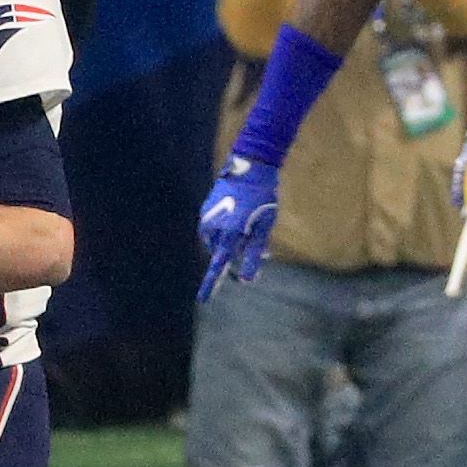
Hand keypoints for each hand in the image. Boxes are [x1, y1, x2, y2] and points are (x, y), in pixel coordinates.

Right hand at [195, 152, 281, 299]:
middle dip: (236, 256)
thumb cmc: (262, 197)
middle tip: (259, 250)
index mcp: (229, 233)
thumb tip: (249, 279)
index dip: (211, 284)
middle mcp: (214, 227)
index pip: (218, 266)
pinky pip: (214, 229)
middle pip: (221, 254)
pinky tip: (242, 220)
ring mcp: (208, 217)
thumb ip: (254, 253)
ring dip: (231, 243)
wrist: (249, 165)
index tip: (202, 300)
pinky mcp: (206, 208)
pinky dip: (226, 231)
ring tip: (252, 230)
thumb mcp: (264, 227)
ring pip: (218, 241)